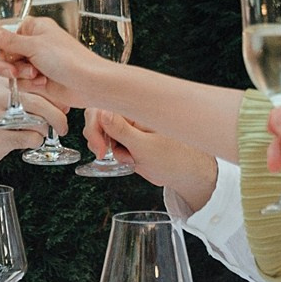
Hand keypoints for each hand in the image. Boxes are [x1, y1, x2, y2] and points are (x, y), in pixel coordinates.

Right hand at [0, 19, 96, 110]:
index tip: (6, 52)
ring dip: (21, 76)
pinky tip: (43, 83)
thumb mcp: (34, 46)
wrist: (87, 83)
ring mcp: (36, 63)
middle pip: (4, 55)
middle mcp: (34, 45)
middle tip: (16, 71)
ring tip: (36, 76)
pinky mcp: (39, 80)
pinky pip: (22, 83)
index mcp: (34, 29)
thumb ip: (8, 40)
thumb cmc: (68, 59)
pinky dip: (30, 85)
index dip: (3, 46)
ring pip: (11, 71)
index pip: (6, 35)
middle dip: (9, 65)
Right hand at [0, 79, 68, 179]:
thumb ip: (22, 94)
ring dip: (46, 130)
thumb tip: (60, 99)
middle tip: (63, 125)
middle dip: (57, 116)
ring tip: (42, 134)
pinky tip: (30, 142)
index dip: (53, 96)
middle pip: (39, 103)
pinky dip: (36, 141)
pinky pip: (29, 138)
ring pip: (37, 121)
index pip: (34, 84)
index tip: (62, 105)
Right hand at [89, 111, 218, 206]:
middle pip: (97, 118)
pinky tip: (129, 160)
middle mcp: (130, 115)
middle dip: (97, 138)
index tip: (99, 148)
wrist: (185, 173)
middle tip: (104, 154)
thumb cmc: (174, 158)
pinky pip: (109, 143)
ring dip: (106, 148)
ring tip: (128, 158)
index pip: (102, 107)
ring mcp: (128, 127)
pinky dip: (114, 155)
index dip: (95, 127)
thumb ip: (121, 130)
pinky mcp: (127, 139)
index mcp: (136, 109)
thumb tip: (101, 113)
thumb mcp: (144, 146)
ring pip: (101, 132)